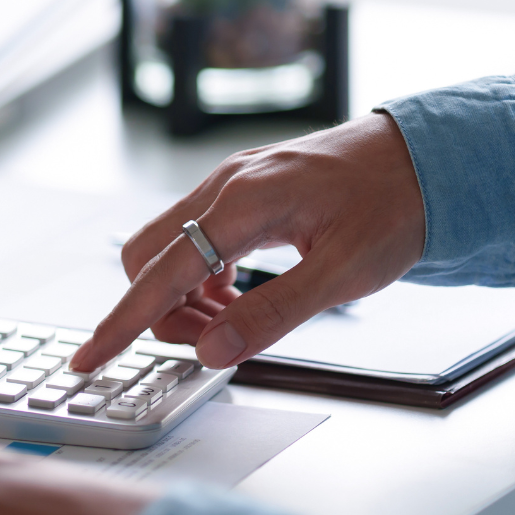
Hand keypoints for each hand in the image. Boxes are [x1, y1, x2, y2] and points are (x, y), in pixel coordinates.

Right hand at [71, 111, 425, 372]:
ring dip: (182, 297)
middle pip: (147, 259)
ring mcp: (227, 183)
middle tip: (211, 342)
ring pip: (165, 249)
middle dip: (161, 312)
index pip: (162, 273)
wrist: (425, 157)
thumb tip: (212, 349)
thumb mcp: (344, 272)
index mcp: (244, 202)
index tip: (89, 357)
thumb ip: (274, 312)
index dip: (122, 322)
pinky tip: (236, 294)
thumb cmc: (395, 204)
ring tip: (232, 321)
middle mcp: (224, 185)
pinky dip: (199, 277)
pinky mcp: (237, 190)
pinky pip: (191, 238)